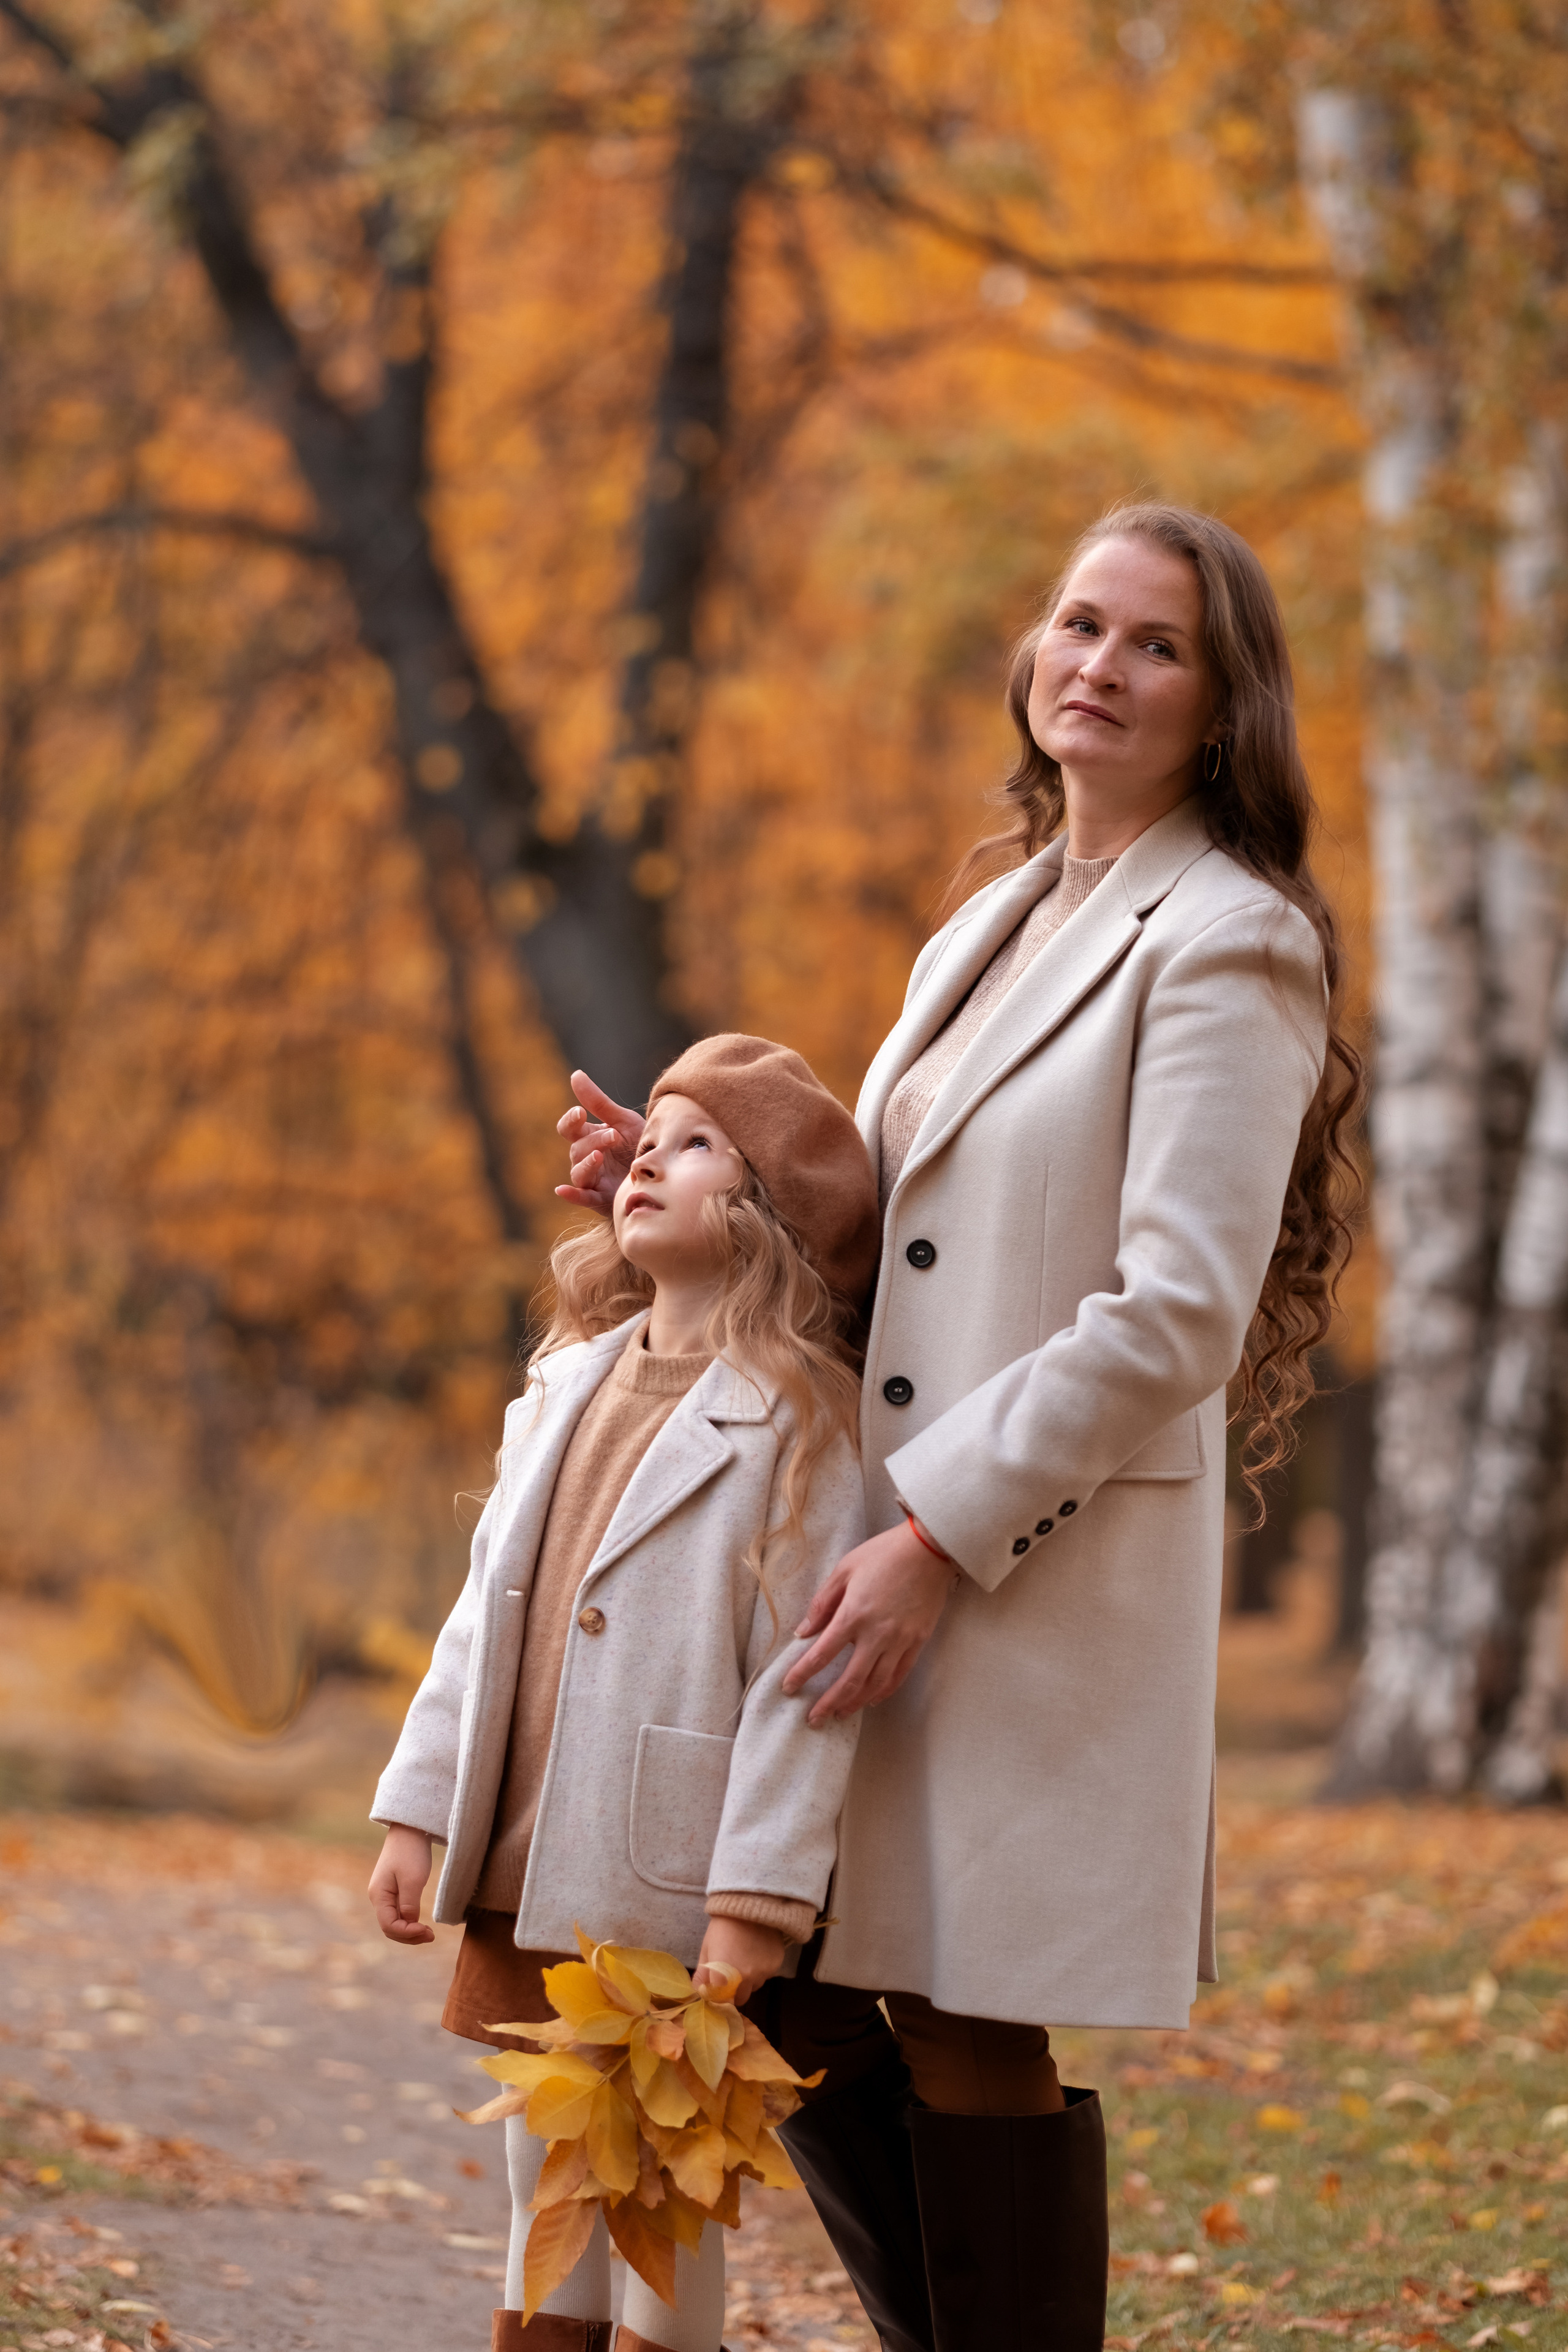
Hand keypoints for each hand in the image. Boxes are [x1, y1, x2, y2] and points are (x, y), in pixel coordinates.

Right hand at [368, 1825, 435, 1943]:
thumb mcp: (413, 1879)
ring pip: (395, 1922)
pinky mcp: (394, 1890)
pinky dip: (410, 1922)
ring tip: (429, 1933)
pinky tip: (422, 1923)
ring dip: (410, 1931)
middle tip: (431, 1936)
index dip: (407, 1933)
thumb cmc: (411, 1851)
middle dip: (409, 1936)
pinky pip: (399, 1913)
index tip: (427, 1930)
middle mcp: (379, 1898)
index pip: (389, 1925)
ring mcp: (385, 1895)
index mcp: (379, 1895)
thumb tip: (410, 1923)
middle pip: (390, 1927)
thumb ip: (410, 1904)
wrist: (410, 1829)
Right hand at [555, 1072, 644, 1213]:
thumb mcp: (623, 1120)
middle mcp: (587, 1159)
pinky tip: (562, 1190)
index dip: (571, 1121)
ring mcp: (593, 1180)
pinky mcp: (601, 1199)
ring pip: (578, 1172)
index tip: (580, 1113)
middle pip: (577, 1149)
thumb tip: (575, 1074)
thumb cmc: (639, 1144)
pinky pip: (582, 1198)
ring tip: (599, 1156)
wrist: (664, 1171)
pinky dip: (572, 1195)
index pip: (569, 1129)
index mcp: (589, 1138)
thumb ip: (598, 1102)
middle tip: (614, 1136)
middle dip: (594, 1140)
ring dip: (586, 1164)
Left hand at [694, 1916, 787, 2005]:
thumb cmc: (722, 1926)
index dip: (718, 1997)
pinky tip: (756, 1951)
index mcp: (724, 1977)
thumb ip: (702, 1974)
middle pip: (740, 1998)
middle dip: (734, 1991)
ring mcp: (762, 1973)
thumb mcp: (707, 1948)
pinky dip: (761, 1968)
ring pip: (754, 1986)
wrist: (749, 1905)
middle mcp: (745, 1979)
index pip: (721, 2002)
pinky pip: (766, 1975)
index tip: (717, 1988)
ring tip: (745, 1958)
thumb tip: (698, 1991)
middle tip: (731, 1974)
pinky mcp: (775, 1965)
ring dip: (749, 1980)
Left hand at [782, 1519, 958, 1725]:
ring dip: (855, 1703)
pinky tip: (871, 1699)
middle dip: (828, 1703)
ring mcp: (900, 1641)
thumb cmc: (883, 1554)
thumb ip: (822, 1603)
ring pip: (875, 1684)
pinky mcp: (918, 1641)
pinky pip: (899, 1675)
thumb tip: (803, 1631)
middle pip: (849, 1680)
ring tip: (839, 1713)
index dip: (802, 1674)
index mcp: (853, 1614)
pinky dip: (883, 1692)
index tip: (789, 1687)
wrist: (929, 1549)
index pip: (821, 1654)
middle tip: (813, 1719)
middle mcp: (876, 1634)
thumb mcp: (844, 1570)